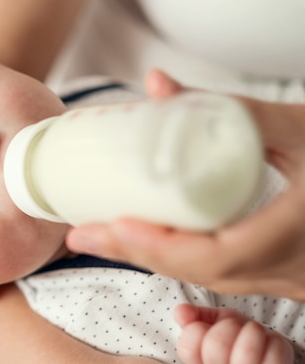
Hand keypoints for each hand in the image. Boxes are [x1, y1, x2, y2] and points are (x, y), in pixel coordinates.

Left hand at [66, 69, 304, 299]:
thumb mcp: (297, 126)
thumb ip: (226, 109)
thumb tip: (156, 84)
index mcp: (298, 231)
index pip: (216, 253)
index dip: (159, 244)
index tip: (112, 224)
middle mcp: (291, 268)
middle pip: (196, 272)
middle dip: (134, 253)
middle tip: (80, 234)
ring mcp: (287, 279)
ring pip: (206, 279)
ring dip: (150, 259)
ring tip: (102, 236)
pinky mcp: (280, 275)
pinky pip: (220, 276)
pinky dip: (179, 260)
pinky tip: (149, 241)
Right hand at [174, 304, 296, 363]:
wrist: (264, 351)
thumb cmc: (234, 333)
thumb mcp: (211, 320)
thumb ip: (194, 315)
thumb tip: (180, 311)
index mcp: (198, 359)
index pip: (187, 349)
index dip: (195, 330)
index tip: (204, 324)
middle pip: (216, 347)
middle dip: (228, 326)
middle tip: (234, 324)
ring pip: (247, 352)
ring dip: (252, 331)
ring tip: (253, 330)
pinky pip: (273, 356)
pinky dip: (273, 339)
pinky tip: (268, 340)